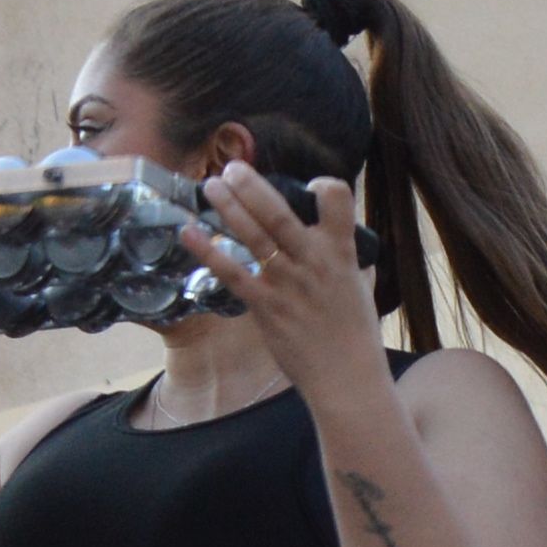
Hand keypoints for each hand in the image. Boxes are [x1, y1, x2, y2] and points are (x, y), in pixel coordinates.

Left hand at [186, 162, 387, 390]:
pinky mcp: (266, 306)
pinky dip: (208, 251)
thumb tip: (329, 234)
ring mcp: (287, 284)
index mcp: (342, 253)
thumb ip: (339, 254)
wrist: (347, 378)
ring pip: (253, 236)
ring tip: (210, 184)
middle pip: (280, 213)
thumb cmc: (354, 333)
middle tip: (232, 167)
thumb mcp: (356, 284)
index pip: (338, 199)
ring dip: (228, 207)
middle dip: (252, 186)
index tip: (310, 186)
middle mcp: (313, 262)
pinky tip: (189, 232)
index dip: (324, 185)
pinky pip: (232, 272)